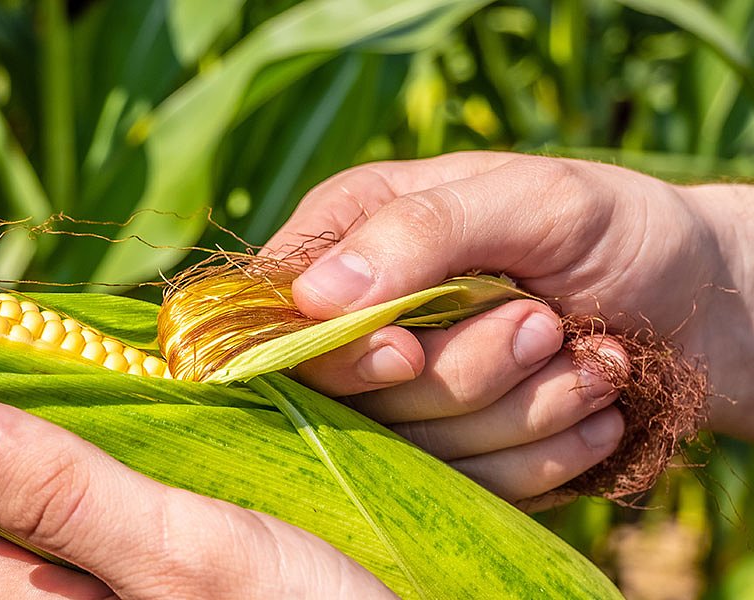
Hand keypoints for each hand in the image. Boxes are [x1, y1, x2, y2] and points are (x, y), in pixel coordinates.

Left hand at [0, 396, 395, 598]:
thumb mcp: (188, 556)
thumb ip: (63, 496)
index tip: (41, 383)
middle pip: (21, 525)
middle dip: (62, 451)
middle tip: (132, 395)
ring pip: (86, 528)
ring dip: (121, 467)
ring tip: (184, 422)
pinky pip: (148, 540)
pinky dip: (170, 496)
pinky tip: (224, 466)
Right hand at [268, 151, 753, 506]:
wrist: (702, 305)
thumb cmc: (617, 228)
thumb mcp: (536, 200)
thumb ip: (424, 231)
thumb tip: (316, 299)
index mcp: (350, 233)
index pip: (288, 316)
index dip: (339, 354)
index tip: (408, 354)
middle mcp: (362, 316)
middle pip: (355, 395)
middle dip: (465, 374)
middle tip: (545, 326)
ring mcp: (404, 391)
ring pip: (414, 449)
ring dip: (521, 413)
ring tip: (592, 363)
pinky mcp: (449, 447)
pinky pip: (467, 487)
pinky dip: (542, 457)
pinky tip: (591, 411)